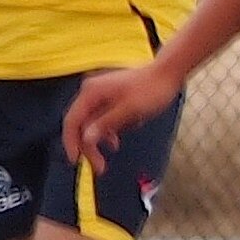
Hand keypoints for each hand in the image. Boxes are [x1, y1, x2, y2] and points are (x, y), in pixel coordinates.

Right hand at [63, 63, 180, 173]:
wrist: (168, 73)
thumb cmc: (151, 89)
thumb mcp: (129, 110)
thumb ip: (106, 124)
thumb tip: (86, 139)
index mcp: (91, 92)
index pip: (72, 121)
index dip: (71, 142)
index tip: (77, 162)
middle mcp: (92, 92)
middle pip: (82, 124)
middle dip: (89, 145)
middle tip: (100, 166)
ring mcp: (101, 95)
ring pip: (94, 123)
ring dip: (102, 138)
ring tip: (115, 147)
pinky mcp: (111, 98)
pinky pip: (105, 118)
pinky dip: (111, 129)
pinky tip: (122, 134)